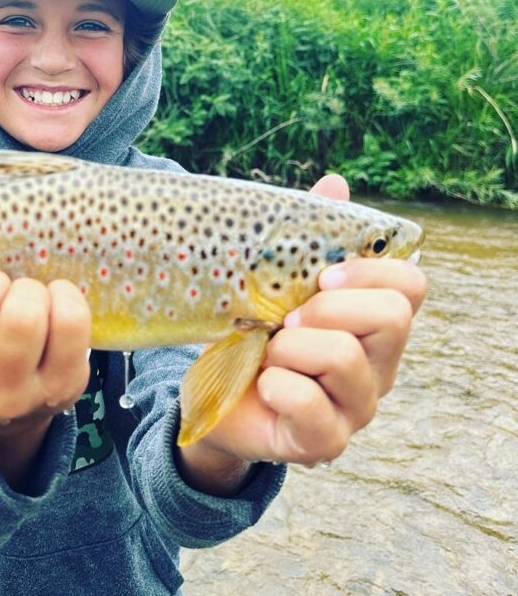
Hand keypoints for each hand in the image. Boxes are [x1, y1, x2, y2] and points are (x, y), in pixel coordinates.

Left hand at [177, 173, 426, 490]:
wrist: (215, 394)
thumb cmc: (256, 330)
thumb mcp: (279, 278)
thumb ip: (311, 235)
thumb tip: (335, 183)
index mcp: (374, 322)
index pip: (411, 285)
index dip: (369, 270)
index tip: (322, 274)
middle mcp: (379, 366)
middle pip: (391, 316)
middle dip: (328, 306)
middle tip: (285, 317)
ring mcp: (356, 408)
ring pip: (345, 358)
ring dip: (290, 346)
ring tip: (267, 352)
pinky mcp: (324, 443)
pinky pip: (309, 404)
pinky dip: (275, 384)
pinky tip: (262, 384)